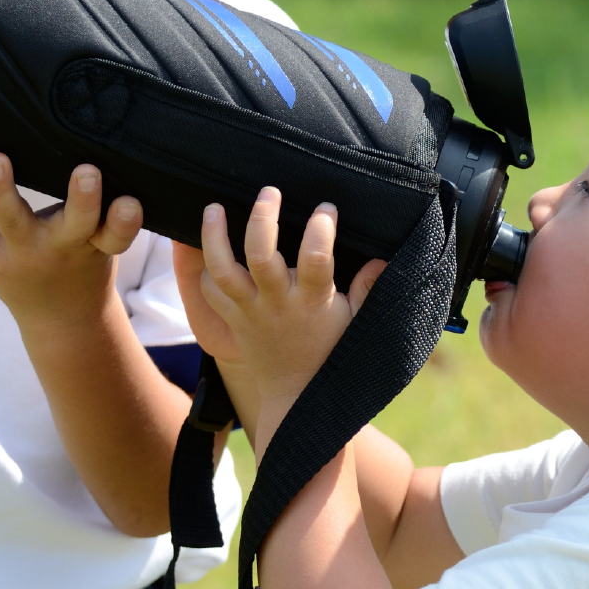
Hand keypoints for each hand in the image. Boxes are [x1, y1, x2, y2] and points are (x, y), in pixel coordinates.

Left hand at [0, 153, 143, 327]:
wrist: (60, 316)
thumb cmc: (86, 263)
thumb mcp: (104, 242)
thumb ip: (102, 211)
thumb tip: (93, 148)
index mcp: (98, 247)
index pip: (117, 235)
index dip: (125, 220)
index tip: (130, 201)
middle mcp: (63, 250)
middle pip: (76, 224)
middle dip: (82, 199)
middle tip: (87, 171)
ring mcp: (23, 252)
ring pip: (13, 219)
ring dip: (4, 189)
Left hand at [192, 191, 384, 426]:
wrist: (294, 396)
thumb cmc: (330, 354)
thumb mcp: (357, 323)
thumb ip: (369, 289)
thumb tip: (383, 258)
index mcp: (312, 303)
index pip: (315, 258)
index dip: (321, 228)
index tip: (327, 209)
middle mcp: (277, 305)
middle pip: (260, 257)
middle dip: (262, 219)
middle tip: (269, 192)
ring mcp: (251, 312)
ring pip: (223, 270)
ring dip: (215, 236)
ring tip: (213, 207)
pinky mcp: (233, 321)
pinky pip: (210, 292)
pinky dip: (205, 269)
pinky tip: (208, 247)